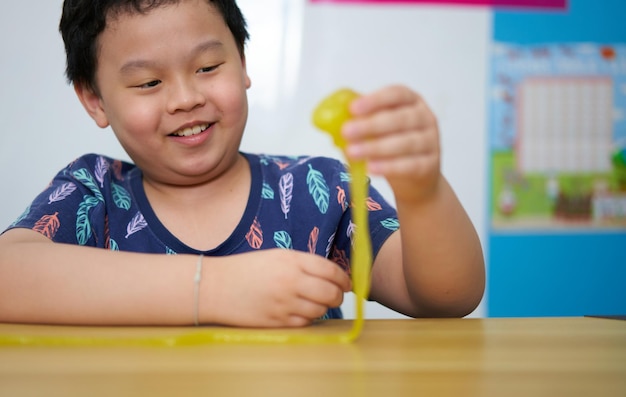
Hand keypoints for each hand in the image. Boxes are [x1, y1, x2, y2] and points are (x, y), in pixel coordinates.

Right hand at [204, 249, 351, 326]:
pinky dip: (307, 319)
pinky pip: (304, 323)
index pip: (331, 271)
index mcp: (292, 260)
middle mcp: (291, 281)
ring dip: (323, 308)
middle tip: (336, 296)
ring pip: (320, 310)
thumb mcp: (277, 256)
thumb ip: (303, 264)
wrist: (216, 287)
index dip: (344, 279)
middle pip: (330, 293)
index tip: (346, 283)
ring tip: (316, 303)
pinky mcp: (277, 321)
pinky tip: (300, 312)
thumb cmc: (246, 269)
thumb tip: (332, 275)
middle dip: (338, 296)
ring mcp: (284, 303)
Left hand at [342, 85, 440, 203]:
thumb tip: (329, 122)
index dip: (375, 100)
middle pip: (400, 119)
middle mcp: (425, 118)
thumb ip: (360, 121)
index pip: (396, 94)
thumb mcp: (378, 130)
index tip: (353, 109)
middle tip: (347, 132)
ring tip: (352, 153)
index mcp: (411, 102)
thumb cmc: (393, 146)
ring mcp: (431, 142)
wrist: (417, 179)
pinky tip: (371, 168)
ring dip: (376, 147)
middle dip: (371, 125)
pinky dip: (389, 166)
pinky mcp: (430, 165)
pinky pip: (410, 165)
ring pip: (405, 143)